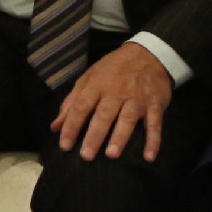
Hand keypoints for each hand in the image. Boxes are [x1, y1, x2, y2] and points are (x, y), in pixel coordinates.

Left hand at [52, 42, 173, 161]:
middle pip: (103, 115)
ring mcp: (137, 98)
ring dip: (120, 137)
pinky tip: (148, 157)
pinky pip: (155, 124)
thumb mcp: (89, 78)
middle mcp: (116, 92)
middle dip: (94, 135)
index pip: (81, 107)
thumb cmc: (113, 69)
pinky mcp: (155, 104)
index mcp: (97, 85)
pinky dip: (153, 141)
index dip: (71, 126)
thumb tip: (55, 126)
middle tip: (86, 156)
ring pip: (127, 119)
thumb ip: (72, 102)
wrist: (147, 54)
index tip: (64, 145)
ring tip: (111, 155)